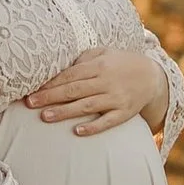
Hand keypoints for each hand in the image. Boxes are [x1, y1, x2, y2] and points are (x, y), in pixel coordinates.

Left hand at [24, 47, 167, 137]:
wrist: (153, 76)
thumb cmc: (121, 63)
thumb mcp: (104, 52)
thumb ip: (82, 58)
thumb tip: (59, 67)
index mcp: (99, 65)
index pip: (70, 75)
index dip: (50, 83)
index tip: (33, 89)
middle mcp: (106, 81)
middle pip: (74, 90)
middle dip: (50, 97)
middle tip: (30, 103)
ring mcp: (116, 98)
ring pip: (86, 106)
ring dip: (65, 111)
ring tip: (45, 117)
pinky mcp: (125, 113)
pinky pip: (108, 121)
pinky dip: (93, 127)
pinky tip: (77, 132)